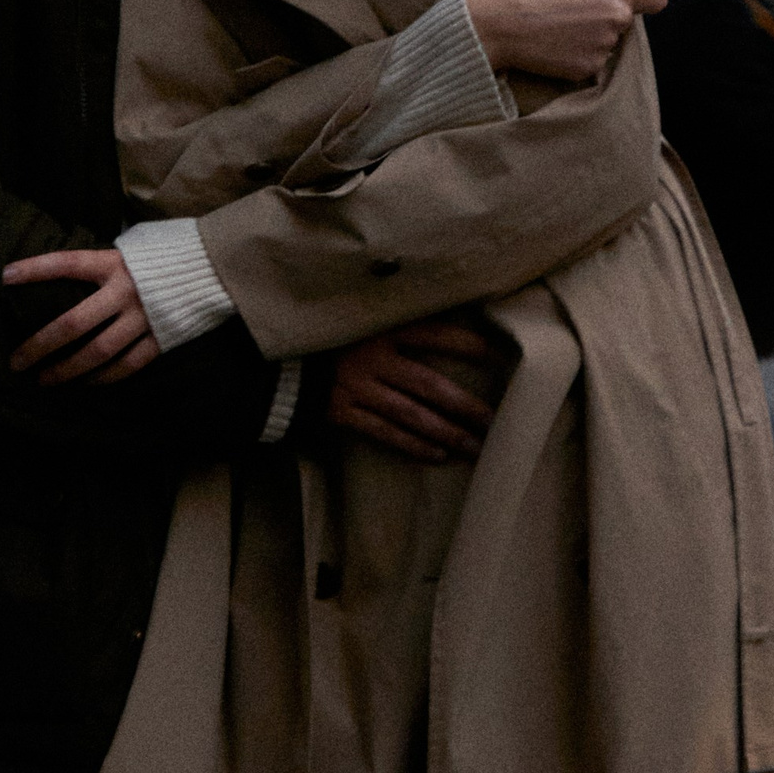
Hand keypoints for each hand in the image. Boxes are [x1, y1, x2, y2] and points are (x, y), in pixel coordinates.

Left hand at [3, 247, 161, 385]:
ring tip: (44, 381)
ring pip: (97, 353)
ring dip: (67, 370)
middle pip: (72, 324)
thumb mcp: (135, 245)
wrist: (219, 264)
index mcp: (116, 263)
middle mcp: (126, 292)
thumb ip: (107, 260)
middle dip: (39, 345)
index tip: (5, 278)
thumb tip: (74, 272)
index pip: (67, 263)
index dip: (35, 270)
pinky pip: (127, 365)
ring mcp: (144, 319)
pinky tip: (86, 384)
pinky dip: (104, 377)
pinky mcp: (161, 339)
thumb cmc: (171, 252)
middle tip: (16, 362)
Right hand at [328, 320, 497, 460]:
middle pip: (430, 385)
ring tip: (476, 447)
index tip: (501, 357)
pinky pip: (384, 433)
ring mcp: (357, 387)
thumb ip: (392, 318)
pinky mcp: (341, 412)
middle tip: (496, 421)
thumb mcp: (359, 316)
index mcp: (381, 327)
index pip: (436, 334)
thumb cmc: (326, 334)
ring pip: (412, 415)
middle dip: (466, 406)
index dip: (469, 345)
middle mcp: (373, 358)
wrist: (271, 357)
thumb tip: (441, 316)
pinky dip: (413, 446)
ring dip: (447, 432)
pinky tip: (438, 456)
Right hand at [470, 0, 671, 81]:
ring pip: (611, 40)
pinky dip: (580, 52)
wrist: (497, 24)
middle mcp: (618, 20)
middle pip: (630, 19)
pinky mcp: (588, 69)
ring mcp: (604, 47)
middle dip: (611, 12)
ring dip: (594, 33)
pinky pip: (594, 59)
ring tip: (561, 22)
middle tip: (573, 4)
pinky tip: (557, 41)